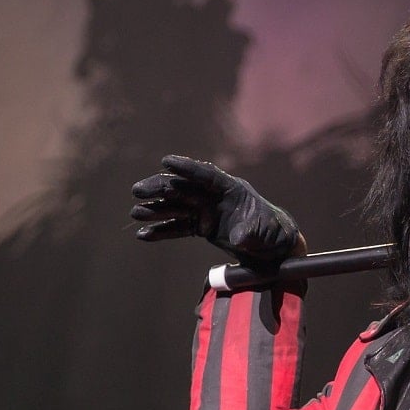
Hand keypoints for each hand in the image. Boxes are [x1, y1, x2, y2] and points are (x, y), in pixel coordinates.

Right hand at [131, 155, 301, 260]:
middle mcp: (215, 197)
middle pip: (184, 188)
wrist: (274, 248)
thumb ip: (251, 232)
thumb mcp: (266, 233)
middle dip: (160, 188)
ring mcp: (206, 211)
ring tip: (136, 213)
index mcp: (232, 190)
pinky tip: (144, 234)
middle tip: (137, 190)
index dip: (187, 168)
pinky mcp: (201, 227)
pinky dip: (162, 230)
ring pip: (176, 207)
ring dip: (156, 209)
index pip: (207, 175)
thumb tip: (240, 238)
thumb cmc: (273, 233)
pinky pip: (178, 227)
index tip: (166, 162)